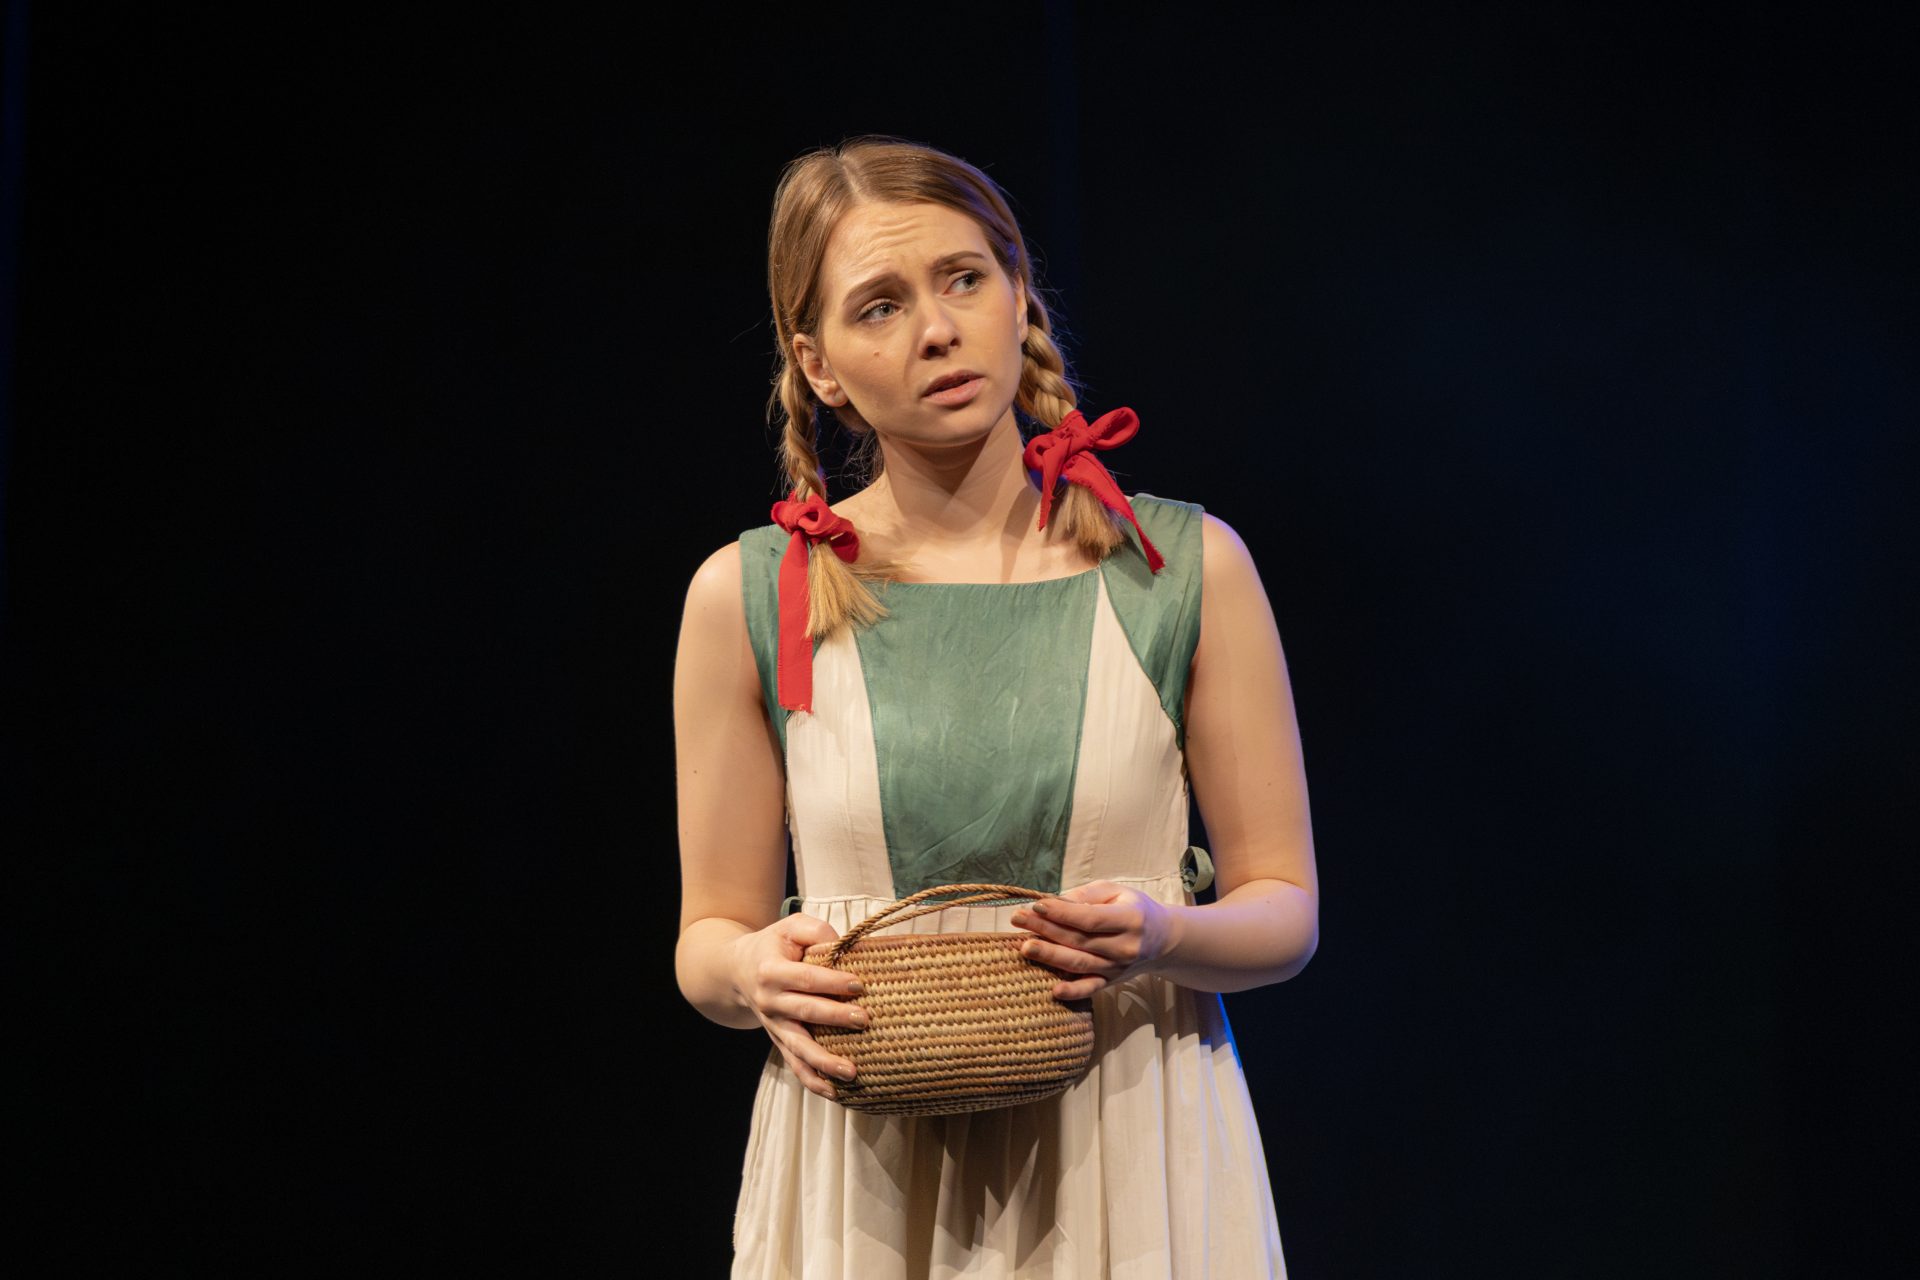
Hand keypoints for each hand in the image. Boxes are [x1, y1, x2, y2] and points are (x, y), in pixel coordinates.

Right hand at [728, 913, 868, 1100]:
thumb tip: (845, 948)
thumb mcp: (790, 926)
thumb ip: (816, 931)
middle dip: (835, 1018)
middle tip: (864, 1020)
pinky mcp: (778, 1040)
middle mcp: (769, 1001)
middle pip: (805, 1013)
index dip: (832, 982)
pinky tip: (834, 1092)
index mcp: (771, 971)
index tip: (860, 985)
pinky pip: (794, 1064)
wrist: (736, 971)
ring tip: (852, 1072)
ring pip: (798, 1047)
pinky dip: (812, 1080)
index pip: (806, 979)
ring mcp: (773, 1025)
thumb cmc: (774, 945)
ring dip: (824, 1061)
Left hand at [1009, 881, 1182, 1000]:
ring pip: (1079, 963)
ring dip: (1050, 956)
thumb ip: (1087, 895)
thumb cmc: (1134, 909)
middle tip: (1018, 920)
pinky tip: (1054, 991)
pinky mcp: (1111, 982)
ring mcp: (1117, 968)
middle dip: (1045, 929)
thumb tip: (1054, 902)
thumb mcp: (1116, 892)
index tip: (1036, 905)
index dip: (1062, 912)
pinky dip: (1073, 992)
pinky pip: (1090, 989)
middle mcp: (1125, 946)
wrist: (1162, 940)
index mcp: (1130, 919)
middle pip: (1079, 940)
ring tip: (1025, 947)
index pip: (1090, 918)